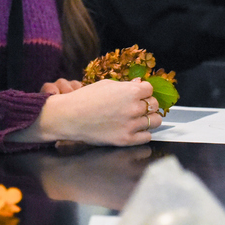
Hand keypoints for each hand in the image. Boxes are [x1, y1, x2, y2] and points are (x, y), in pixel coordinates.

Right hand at [10, 78, 162, 146]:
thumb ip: (126, 86)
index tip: (138, 94)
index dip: (144, 91)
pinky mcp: (126, 139)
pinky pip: (147, 137)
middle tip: (137, 106)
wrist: (69, 117)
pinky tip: (134, 129)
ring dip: (149, 119)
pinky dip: (143, 133)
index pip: (150, 89)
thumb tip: (140, 85)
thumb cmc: (84, 98)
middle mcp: (134, 107)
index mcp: (131, 91)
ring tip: (138, 118)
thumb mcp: (106, 85)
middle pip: (154, 105)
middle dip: (147, 104)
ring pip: (155, 121)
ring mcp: (131, 124)